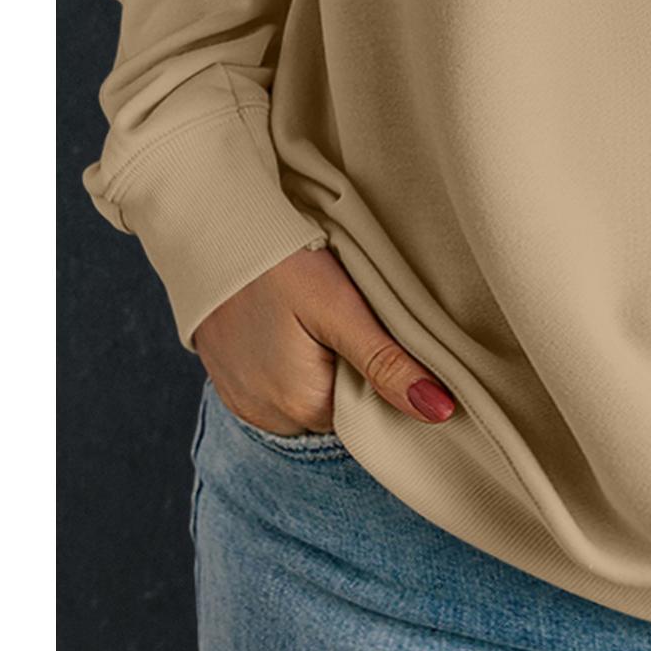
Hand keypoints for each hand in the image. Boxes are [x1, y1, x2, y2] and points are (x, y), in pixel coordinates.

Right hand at [191, 243, 457, 434]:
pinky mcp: (229, 384)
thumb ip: (388, 365)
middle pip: (339, 408)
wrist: (210, 231)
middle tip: (351, 319)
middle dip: (353, 372)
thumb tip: (440, 413)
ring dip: (321, 369)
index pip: (369, 416)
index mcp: (304, 408)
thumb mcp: (342, 310)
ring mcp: (243, 404)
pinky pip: (276, 387)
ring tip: (315, 320)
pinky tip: (289, 326)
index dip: (384, 380)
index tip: (384, 337)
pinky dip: (290, 364)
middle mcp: (269, 419)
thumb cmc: (281, 264)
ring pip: (308, 397)